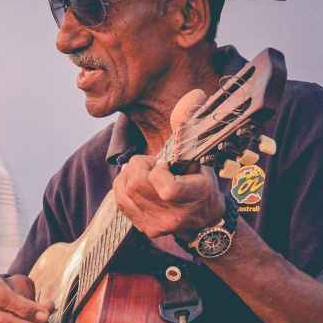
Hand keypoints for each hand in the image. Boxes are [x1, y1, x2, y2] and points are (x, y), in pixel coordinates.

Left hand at [112, 88, 224, 238]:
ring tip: (145, 173)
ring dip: (130, 174)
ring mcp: (157, 225)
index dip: (158, 171)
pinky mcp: (143, 228)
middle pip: (137, 184)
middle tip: (151, 163)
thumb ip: (190, 129)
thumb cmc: (202, 184)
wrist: (203, 222)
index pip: (166, 188)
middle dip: (139, 165)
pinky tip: (137, 182)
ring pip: (125, 190)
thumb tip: (194, 95)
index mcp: (195, 196)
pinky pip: (120, 199)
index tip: (164, 164)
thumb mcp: (201, 158)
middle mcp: (174, 215)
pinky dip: (123, 185)